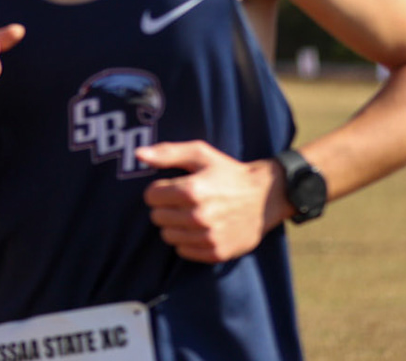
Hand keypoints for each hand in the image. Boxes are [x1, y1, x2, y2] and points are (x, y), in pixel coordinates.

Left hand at [138, 140, 279, 262]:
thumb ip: (167, 153)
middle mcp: (200, 216)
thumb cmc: (229, 172)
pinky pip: (184, 252)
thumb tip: (139, 154)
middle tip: (180, 202)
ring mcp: (209, 237)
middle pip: (157, 218)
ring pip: (168, 236)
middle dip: (164, 208)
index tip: (170, 188)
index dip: (157, 190)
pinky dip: (186, 242)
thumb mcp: (200, 154)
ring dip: (174, 226)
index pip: (150, 197)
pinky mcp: (217, 252)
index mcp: (192, 190)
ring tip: (188, 215)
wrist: (266, 197)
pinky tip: (198, 229)